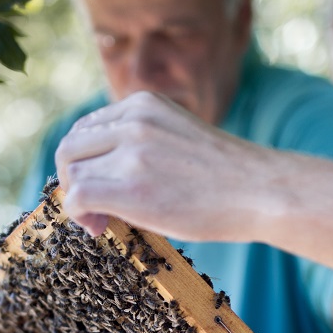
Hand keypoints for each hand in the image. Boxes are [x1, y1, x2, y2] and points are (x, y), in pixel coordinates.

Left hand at [54, 91, 274, 239]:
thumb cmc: (226, 176)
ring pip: (71, 172)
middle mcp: (133, 120)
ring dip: (76, 199)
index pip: (87, 128)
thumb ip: (141, 142)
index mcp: (143, 104)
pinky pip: (78, 196)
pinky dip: (77, 214)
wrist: (262, 191)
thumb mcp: (177, 137)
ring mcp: (132, 151)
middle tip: (95, 208)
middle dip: (73, 179)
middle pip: (70, 147)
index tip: (103, 186)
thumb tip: (102, 174)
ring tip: (102, 220)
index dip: (86, 161)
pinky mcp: (132, 185)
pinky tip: (100, 227)